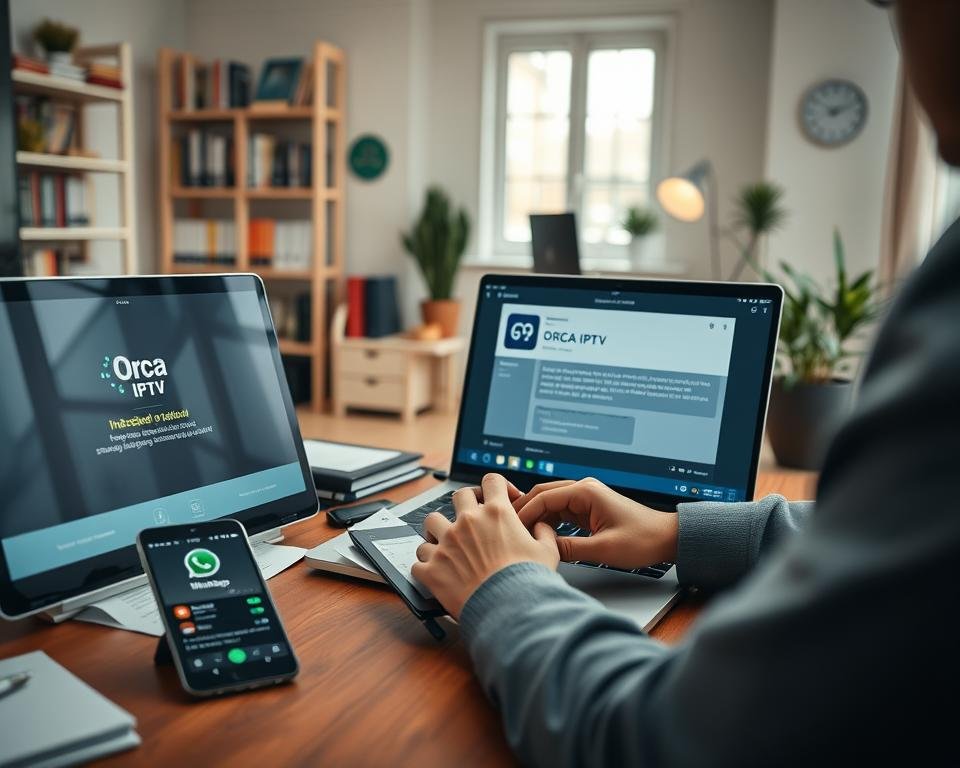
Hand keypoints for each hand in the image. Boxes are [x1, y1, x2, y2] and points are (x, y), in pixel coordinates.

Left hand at [412, 474, 559, 618]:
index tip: (499, 497)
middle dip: (465, 504)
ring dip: (438, 531)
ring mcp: (446, 544)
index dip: (496, 486)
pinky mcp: (431, 568)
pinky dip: (426, 565)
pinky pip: (418, 559)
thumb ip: (544, 532)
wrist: (508, 610)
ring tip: (447, 543)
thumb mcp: (547, 551)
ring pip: (431, 522)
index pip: (491, 481)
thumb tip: (542, 526)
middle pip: (458, 495)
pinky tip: (436, 572)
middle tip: (472, 519)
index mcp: (496, 514)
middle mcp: (468, 522)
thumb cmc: (528, 582)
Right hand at [515, 478, 677, 568]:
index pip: (544, 496)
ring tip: (519, 533)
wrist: (666, 538)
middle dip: (524, 510)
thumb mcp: (603, 549)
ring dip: (535, 516)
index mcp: (586, 492)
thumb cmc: (642, 539)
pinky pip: (560, 511)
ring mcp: (585, 498)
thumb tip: (544, 550)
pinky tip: (538, 533)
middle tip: (508, 528)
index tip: (511, 527)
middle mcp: (584, 489)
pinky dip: (547, 520)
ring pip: (550, 502)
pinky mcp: (587, 509)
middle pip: (543, 494)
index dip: (525, 512)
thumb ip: (570, 548)